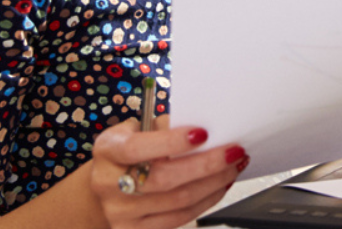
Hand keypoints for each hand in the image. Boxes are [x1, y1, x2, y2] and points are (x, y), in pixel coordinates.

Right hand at [88, 120, 248, 228]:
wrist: (108, 185)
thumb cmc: (127, 152)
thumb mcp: (136, 129)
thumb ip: (163, 127)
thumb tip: (203, 124)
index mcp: (109, 151)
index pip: (138, 148)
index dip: (171, 142)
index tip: (202, 133)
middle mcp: (110, 184)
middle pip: (164, 179)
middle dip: (207, 164)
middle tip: (233, 151)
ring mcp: (121, 212)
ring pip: (179, 201)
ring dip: (214, 183)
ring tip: (233, 166)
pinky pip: (180, 218)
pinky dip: (207, 200)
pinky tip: (219, 185)